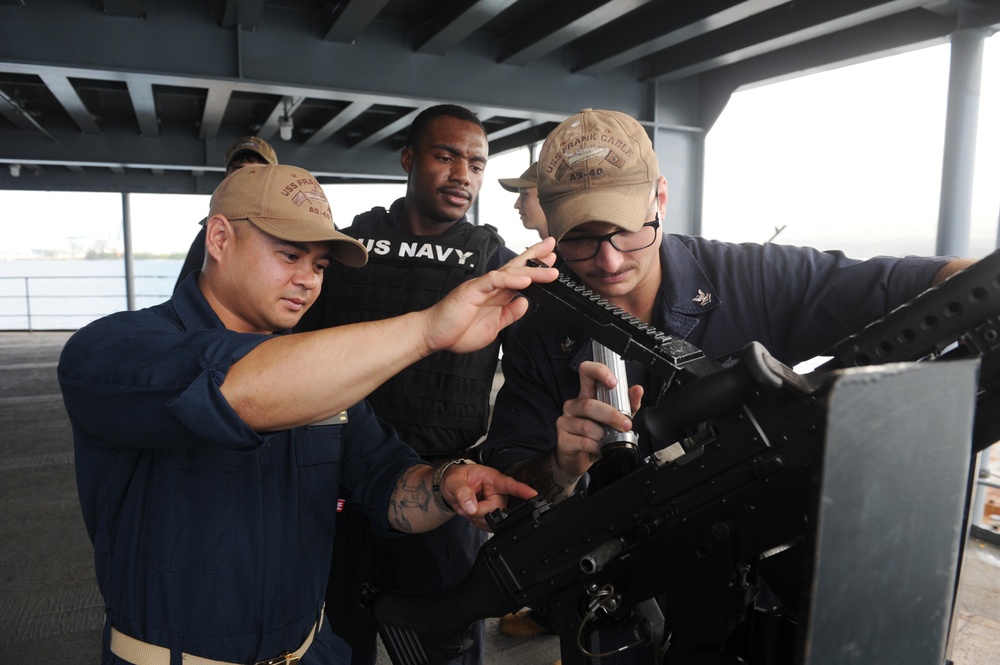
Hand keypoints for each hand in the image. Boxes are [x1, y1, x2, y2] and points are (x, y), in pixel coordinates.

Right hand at [420, 238, 557, 354]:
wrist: (433, 335)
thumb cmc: (457, 330)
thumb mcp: (493, 326)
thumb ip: (509, 314)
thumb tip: (525, 302)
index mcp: (496, 294)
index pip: (519, 277)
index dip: (535, 270)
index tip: (552, 264)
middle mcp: (490, 286)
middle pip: (517, 267)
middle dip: (536, 256)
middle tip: (552, 246)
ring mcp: (482, 286)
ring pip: (510, 273)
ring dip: (532, 270)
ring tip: (550, 270)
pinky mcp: (472, 290)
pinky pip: (494, 281)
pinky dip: (511, 280)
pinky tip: (525, 281)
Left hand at [440, 463, 537, 529]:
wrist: (452, 487)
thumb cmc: (456, 479)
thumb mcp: (455, 481)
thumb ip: (463, 493)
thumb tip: (472, 507)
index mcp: (492, 478)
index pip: (509, 485)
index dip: (522, 490)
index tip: (533, 494)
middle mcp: (498, 492)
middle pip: (495, 509)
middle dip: (477, 511)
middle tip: (465, 504)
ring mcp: (497, 504)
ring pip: (491, 520)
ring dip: (475, 517)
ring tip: (467, 506)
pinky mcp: (494, 514)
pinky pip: (487, 526)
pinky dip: (476, 522)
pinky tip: (472, 512)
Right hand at [554, 361, 643, 478]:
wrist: (581, 460)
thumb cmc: (597, 436)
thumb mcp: (615, 419)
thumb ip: (628, 405)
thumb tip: (638, 390)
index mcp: (586, 395)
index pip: (587, 372)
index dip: (599, 372)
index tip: (613, 382)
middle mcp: (574, 405)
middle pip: (589, 404)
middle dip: (611, 415)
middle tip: (625, 424)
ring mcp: (565, 421)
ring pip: (586, 425)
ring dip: (603, 435)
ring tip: (608, 440)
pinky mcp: (563, 439)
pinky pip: (582, 441)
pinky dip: (596, 446)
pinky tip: (599, 448)